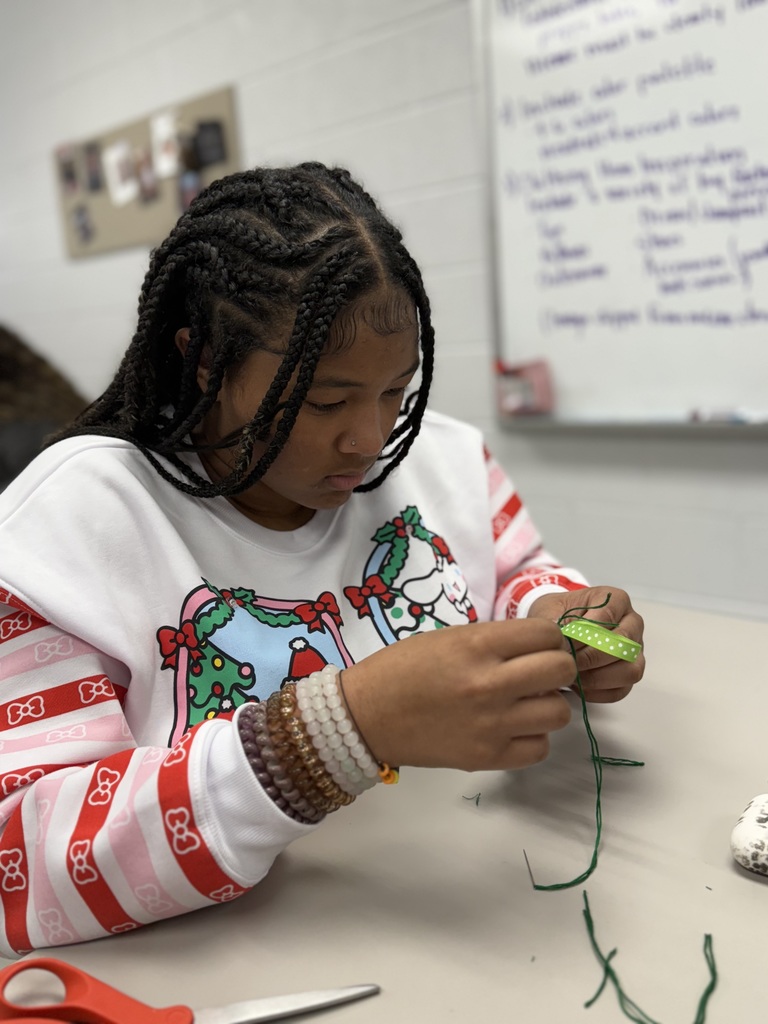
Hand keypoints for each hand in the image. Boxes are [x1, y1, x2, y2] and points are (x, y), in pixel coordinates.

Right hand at [341, 619, 575, 772]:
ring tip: (526, 702)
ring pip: (559, 712)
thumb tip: (539, 649)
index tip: (538, 645)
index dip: (547, 637)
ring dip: (548, 704)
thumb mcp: (449, 638)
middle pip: (561, 670)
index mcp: (477, 646)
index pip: (545, 634)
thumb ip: (494, 641)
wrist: (366, 716)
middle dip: (557, 667)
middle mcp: (490, 684)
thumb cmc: (403, 669)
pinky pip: (539, 748)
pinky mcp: (487, 757)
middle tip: (539, 672)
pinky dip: (533, 737)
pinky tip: (513, 727)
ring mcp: (491, 725)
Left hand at [526, 586, 644, 703]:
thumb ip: (554, 622)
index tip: (564, 643)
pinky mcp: (629, 672)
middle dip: (591, 658)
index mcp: (616, 600)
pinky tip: (578, 686)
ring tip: (573, 675)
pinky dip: (598, 692)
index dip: (584, 634)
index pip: (607, 617)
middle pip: (623, 645)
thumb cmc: (558, 614)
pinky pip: (622, 689)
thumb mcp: (550, 609)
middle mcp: (632, 623)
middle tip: (568, 662)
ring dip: (598, 678)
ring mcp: (634, 650)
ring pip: (630, 670)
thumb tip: (560, 640)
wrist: (559, 625)